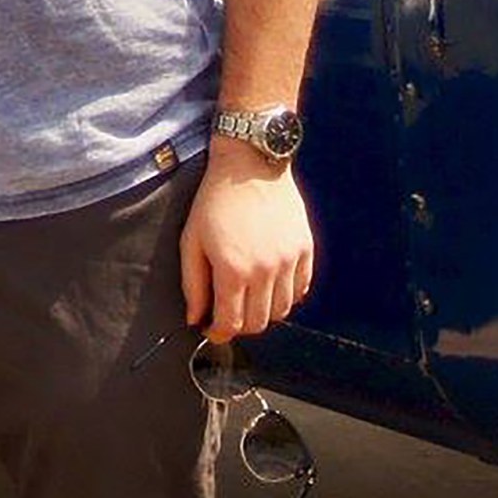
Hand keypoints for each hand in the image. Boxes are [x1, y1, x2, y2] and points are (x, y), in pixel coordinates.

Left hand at [180, 150, 314, 340]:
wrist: (250, 164)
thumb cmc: (215, 200)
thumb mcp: (192, 238)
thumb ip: (193, 283)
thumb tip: (195, 317)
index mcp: (233, 269)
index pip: (231, 323)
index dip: (219, 333)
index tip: (211, 329)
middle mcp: (265, 271)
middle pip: (258, 323)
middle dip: (240, 325)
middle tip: (228, 313)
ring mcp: (289, 261)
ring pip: (282, 311)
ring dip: (263, 312)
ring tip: (248, 297)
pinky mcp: (305, 251)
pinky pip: (300, 290)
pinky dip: (287, 296)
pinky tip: (270, 284)